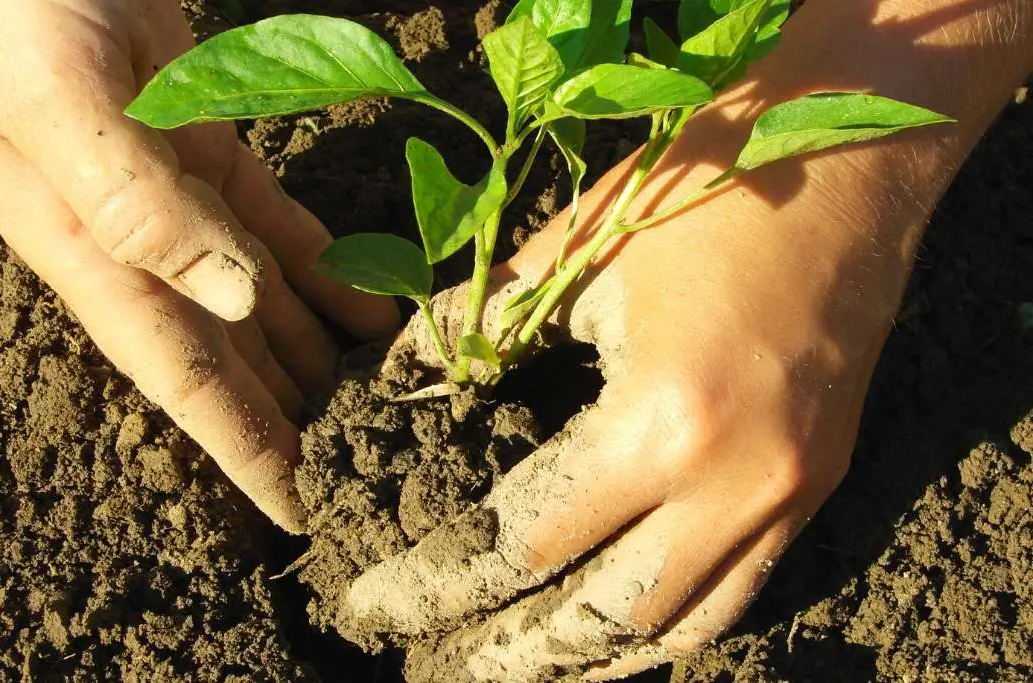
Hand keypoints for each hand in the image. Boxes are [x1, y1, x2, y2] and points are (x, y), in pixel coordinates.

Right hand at [0, 0, 396, 531]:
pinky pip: (281, 230)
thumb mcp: (58, 99)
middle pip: (235, 360)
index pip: (184, 382)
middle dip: (297, 420)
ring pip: (266, 304)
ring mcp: (182, 203)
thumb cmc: (5, 9)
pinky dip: (330, 271)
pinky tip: (377, 308)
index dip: (244, 451)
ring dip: (323, 355)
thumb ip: (135, 203)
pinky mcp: (212, 152)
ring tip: (386, 401)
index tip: (303, 511)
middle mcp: (142, 247)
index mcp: (97, 256)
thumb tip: (233, 301)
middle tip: (369, 467)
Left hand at [344, 0, 1030, 677]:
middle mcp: (736, 484)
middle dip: (514, 652)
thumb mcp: (576, 253)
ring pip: (679, 628)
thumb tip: (403, 380)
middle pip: (603, 616)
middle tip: (444, 661)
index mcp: (661, 422)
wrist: (850, 153)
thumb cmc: (703, 187)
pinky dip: (670, 627)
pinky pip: (740, 593)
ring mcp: (791, 494)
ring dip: (594, 657)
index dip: (443, 580)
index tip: (381, 602)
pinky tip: (623, 629)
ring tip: (526, 663)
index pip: (527, 541)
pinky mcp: (820, 484)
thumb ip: (480, 330)